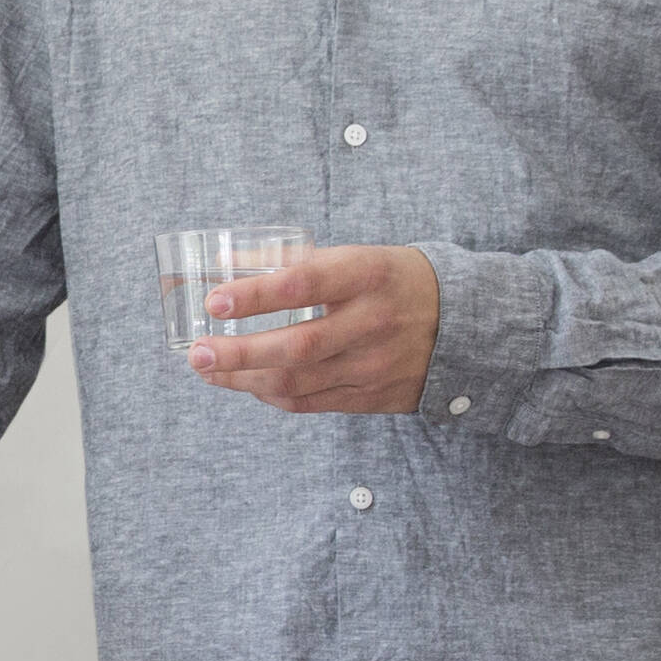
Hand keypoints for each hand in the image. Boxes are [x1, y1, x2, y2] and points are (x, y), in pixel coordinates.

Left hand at [191, 242, 440, 416]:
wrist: (464, 324)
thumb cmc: (394, 282)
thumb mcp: (357, 257)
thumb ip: (296, 262)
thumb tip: (225, 262)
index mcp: (367, 275)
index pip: (303, 284)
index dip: (254, 295)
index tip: (214, 301)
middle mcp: (372, 322)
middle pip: (295, 346)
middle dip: (237, 354)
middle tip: (196, 353)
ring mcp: (373, 365)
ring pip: (297, 383)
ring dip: (244, 380)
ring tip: (208, 370)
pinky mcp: (372, 397)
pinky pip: (311, 403)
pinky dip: (272, 396)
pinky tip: (247, 384)